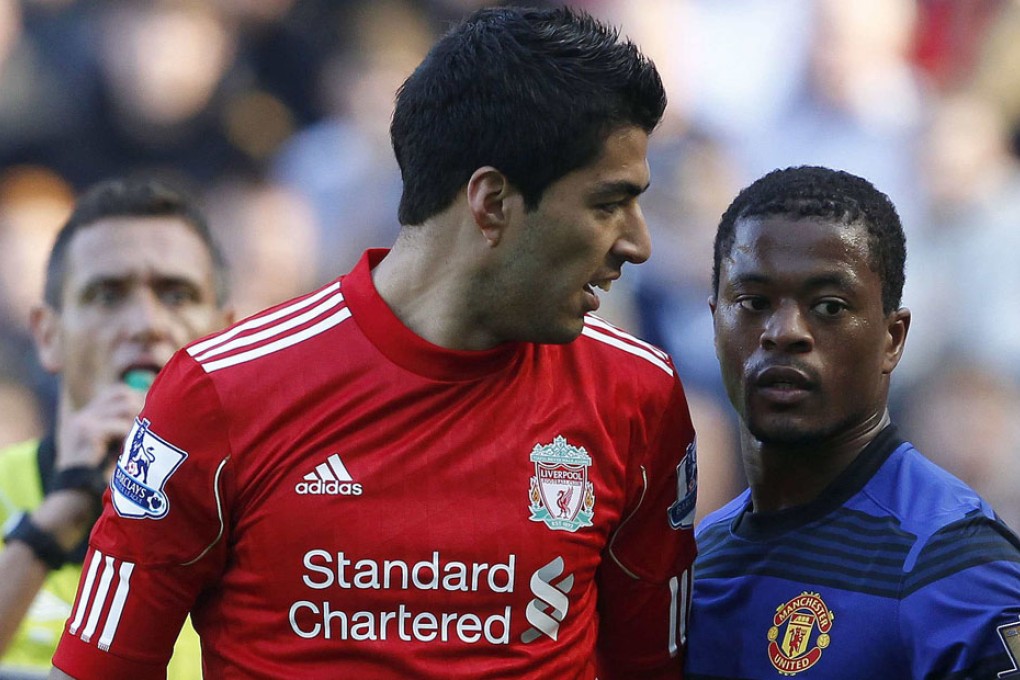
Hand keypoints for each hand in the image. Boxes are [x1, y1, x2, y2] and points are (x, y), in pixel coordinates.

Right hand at [31, 384, 147, 549]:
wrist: (73, 498)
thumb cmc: (99, 477)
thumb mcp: (111, 449)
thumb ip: (125, 431)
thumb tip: (157, 416)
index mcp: (87, 415)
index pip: (117, 392)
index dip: (138, 398)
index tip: (155, 413)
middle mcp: (83, 414)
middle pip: (122, 394)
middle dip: (142, 406)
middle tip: (155, 426)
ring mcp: (83, 421)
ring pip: (124, 406)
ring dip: (139, 422)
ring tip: (145, 440)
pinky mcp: (88, 431)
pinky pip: (121, 426)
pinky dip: (132, 437)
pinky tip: (135, 451)